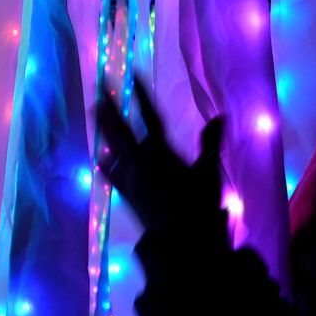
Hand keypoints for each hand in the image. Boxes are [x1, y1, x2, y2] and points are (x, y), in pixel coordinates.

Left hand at [93, 69, 229, 244]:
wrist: (180, 242)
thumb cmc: (198, 205)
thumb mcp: (209, 172)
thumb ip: (212, 142)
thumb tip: (221, 115)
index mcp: (161, 152)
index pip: (150, 116)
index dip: (141, 94)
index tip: (132, 73)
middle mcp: (141, 162)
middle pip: (122, 128)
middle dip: (111, 105)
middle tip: (100, 85)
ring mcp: (131, 179)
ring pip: (114, 147)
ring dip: (105, 128)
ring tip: (95, 110)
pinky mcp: (128, 195)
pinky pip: (114, 175)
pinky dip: (107, 164)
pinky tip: (99, 158)